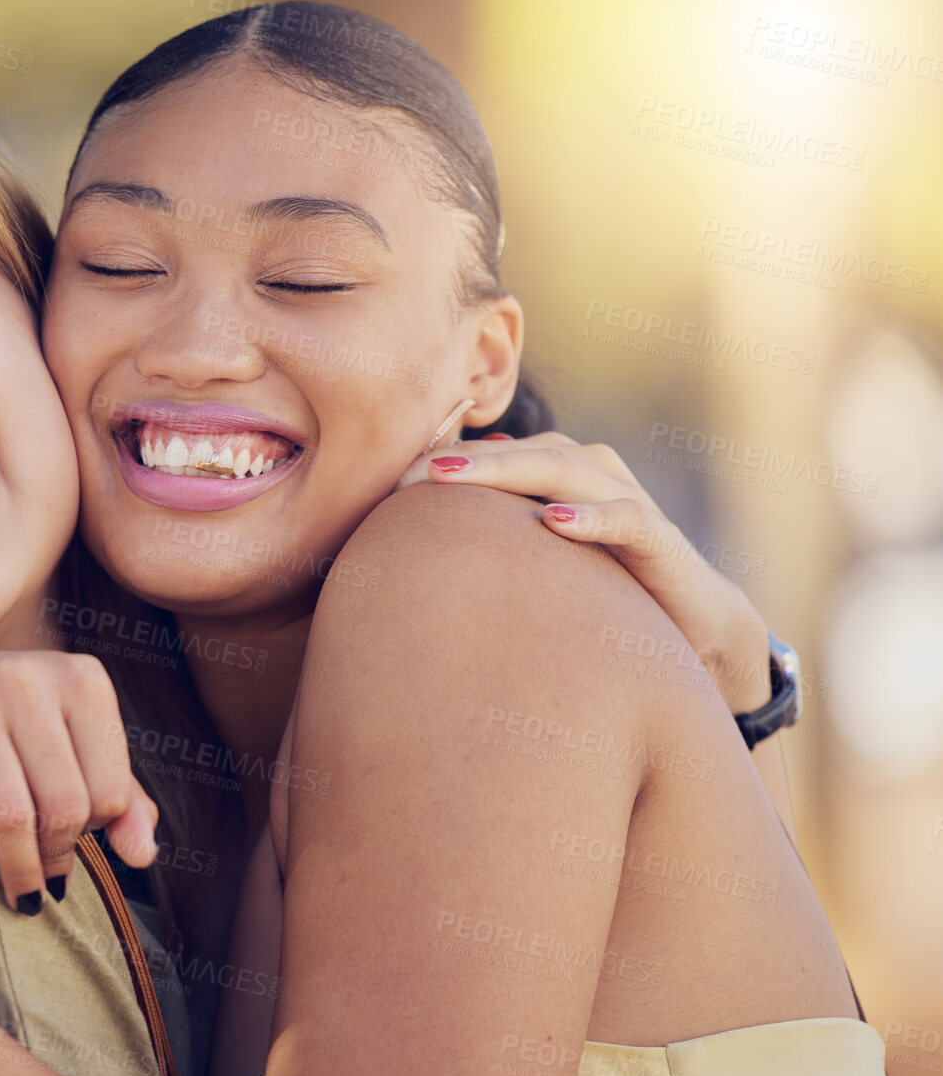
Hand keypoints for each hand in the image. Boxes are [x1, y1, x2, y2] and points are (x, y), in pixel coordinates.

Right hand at [0, 649, 158, 912]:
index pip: (111, 791)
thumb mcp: (73, 743)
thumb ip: (121, 796)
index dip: (98, 827)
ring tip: (22, 886)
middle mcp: (28, 679)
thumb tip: (142, 855)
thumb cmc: (7, 723)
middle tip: (48, 872)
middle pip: (64, 807)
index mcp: (81, 678)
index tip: (78, 830)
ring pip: (11, 818)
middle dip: (57, 855)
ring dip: (19, 869)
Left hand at [400, 431, 770, 715]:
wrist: (692, 622)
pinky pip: (625, 517)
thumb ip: (492, 536)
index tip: (384, 480)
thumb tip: (422, 532)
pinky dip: (592, 516)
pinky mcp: (659, 536)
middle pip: (516, 452)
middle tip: (406, 474)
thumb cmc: (599, 586)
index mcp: (555, 470)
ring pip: (561, 468)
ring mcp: (625, 497)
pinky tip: (553, 521)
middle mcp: (588, 471)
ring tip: (452, 477)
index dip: (439, 461)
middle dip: (459, 460)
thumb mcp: (536, 560)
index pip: (490, 454)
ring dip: (506, 470)